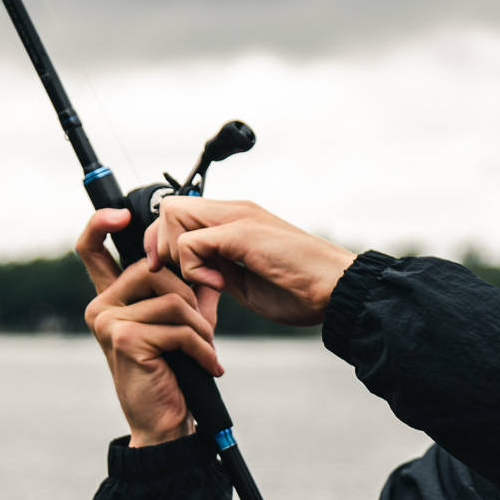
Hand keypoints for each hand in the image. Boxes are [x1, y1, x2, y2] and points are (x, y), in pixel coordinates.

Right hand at [76, 208, 222, 446]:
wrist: (166, 423)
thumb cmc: (174, 372)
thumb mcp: (176, 323)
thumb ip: (181, 289)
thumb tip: (202, 256)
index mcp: (109, 298)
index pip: (92, 249)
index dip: (101, 223)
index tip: (125, 214)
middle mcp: (100, 306)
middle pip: (153, 269)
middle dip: (191, 295)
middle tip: (207, 328)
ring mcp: (107, 322)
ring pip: (172, 299)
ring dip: (201, 326)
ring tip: (207, 350)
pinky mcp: (124, 339)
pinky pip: (177, 327)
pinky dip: (201, 347)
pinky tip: (208, 366)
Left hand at [144, 197, 356, 327]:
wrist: (335, 290)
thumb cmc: (300, 290)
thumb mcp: (246, 282)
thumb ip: (219, 272)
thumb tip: (196, 275)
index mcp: (235, 221)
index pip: (179, 214)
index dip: (164, 243)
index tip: (172, 274)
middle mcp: (234, 211)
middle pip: (169, 208)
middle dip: (163, 247)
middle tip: (187, 279)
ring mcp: (238, 218)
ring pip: (173, 214)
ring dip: (177, 254)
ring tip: (206, 281)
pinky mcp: (241, 232)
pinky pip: (190, 242)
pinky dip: (194, 269)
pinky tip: (219, 285)